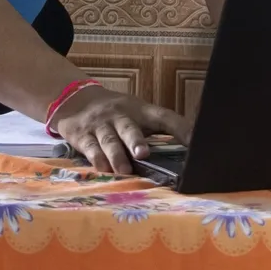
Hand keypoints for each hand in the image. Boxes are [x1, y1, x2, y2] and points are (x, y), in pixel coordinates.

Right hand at [54, 85, 191, 174]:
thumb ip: (158, 128)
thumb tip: (189, 148)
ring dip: (116, 155)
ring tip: (124, 170)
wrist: (77, 98)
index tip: (193, 141)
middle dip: (136, 141)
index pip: (163, 116)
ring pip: (109, 140)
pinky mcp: (83, 136)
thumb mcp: (138, 113)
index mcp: (141, 110)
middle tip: (144, 153)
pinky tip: (103, 168)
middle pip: (129, 127)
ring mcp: (101, 125)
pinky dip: (96, 159)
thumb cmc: (119, 113)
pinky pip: (90, 148)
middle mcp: (121, 116)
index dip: (179, 127)